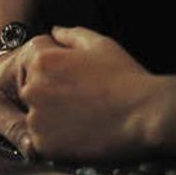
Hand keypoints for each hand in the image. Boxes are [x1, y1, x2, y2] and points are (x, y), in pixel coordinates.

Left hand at [0, 26, 175, 160]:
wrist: (146, 117)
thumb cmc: (126, 80)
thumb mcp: (100, 45)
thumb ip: (71, 35)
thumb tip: (54, 31)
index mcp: (41, 61)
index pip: (31, 62)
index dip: (53, 71)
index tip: (71, 81)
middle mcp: (31, 88)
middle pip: (29, 89)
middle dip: (48, 94)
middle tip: (80, 102)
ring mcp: (36, 117)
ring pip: (35, 116)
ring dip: (51, 118)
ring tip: (82, 118)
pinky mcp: (43, 143)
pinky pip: (42, 140)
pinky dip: (57, 140)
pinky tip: (80, 134)